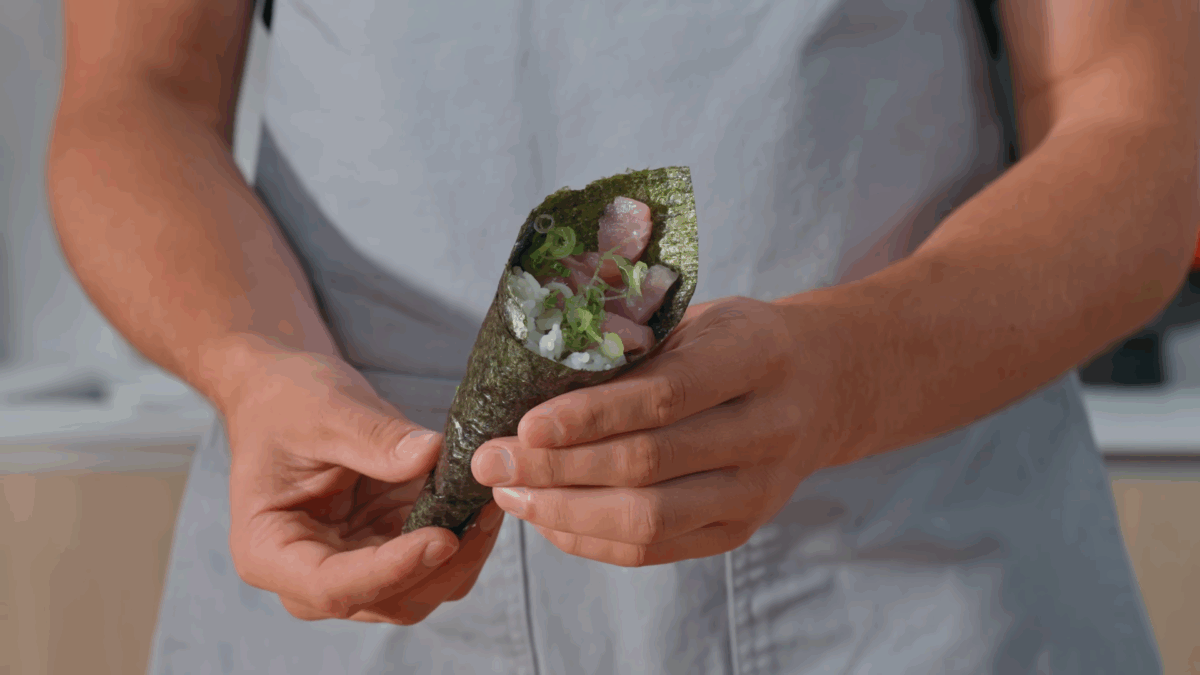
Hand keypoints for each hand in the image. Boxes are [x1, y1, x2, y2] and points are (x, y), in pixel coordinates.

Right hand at [218, 339, 503, 623]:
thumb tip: (430, 455)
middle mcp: (310, 576)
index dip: (392, 570)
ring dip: (463, 556)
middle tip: (484, 513)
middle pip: (387, 601)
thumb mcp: (324, 411)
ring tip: (490, 503)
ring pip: (422, 591)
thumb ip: (374, 440)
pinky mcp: (389, 549)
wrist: (286, 394)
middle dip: (442, 565)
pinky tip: (483, 502)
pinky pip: (437, 564)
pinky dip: (466, 540)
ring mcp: (355, 567)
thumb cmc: (287, 402)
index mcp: (269, 551)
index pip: (333, 587)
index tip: (442, 537)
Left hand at [470, 296, 842, 566]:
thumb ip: (635, 347)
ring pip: (649, 519)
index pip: (666, 396)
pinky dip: (590, 537)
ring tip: (509, 492)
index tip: (525, 423)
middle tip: (491, 461)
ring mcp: (759, 490)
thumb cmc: (738, 343)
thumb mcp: (699, 319)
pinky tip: (546, 516)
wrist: (823, 386)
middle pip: (649, 466)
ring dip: (565, 511)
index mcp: (756, 357)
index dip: (591, 416)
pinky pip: (653, 548)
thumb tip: (529, 382)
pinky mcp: (740, 529)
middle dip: (557, 468)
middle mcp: (768, 430)